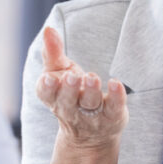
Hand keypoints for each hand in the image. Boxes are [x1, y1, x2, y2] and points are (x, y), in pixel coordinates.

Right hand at [36, 27, 127, 146]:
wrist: (91, 134)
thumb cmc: (71, 94)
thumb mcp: (59, 73)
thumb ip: (53, 52)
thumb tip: (48, 29)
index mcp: (54, 98)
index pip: (46, 94)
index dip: (47, 88)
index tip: (48, 78)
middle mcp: (71, 110)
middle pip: (68, 101)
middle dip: (69, 89)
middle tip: (72, 77)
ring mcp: (92, 116)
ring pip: (90, 104)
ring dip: (91, 91)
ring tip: (92, 78)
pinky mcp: (112, 117)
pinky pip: (114, 107)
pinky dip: (115, 96)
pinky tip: (116, 83)